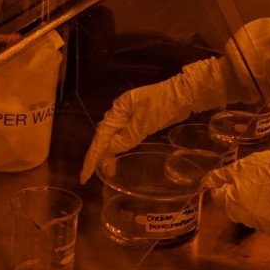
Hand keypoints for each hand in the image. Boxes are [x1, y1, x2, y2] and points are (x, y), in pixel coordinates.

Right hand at [80, 58, 229, 181]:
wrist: (184, 94)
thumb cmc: (164, 105)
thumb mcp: (145, 122)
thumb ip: (127, 137)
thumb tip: (111, 150)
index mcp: (118, 110)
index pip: (101, 136)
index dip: (92, 156)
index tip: (85, 174)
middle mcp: (120, 113)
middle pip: (103, 137)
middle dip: (97, 156)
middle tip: (92, 176)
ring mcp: (129, 116)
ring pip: (113, 137)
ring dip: (108, 153)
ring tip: (108, 171)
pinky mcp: (139, 120)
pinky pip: (123, 136)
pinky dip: (119, 147)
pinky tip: (117, 156)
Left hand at [203, 144, 269, 233]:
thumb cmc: (265, 167)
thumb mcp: (240, 166)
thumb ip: (221, 176)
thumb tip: (207, 182)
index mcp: (230, 202)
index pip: (217, 198)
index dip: (222, 187)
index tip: (234, 178)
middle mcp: (241, 218)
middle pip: (232, 208)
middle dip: (236, 197)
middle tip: (250, 182)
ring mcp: (257, 224)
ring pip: (247, 215)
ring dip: (250, 206)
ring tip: (264, 191)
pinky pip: (263, 220)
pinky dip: (265, 213)